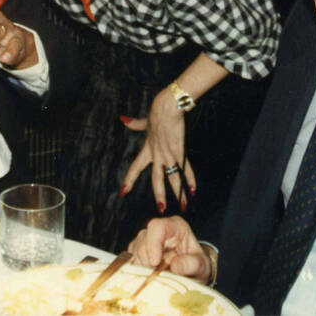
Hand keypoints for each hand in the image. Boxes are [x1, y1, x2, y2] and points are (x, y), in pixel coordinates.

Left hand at [120, 88, 196, 211]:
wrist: (167, 107)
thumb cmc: (157, 112)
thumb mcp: (144, 121)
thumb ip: (135, 124)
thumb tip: (122, 119)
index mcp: (148, 149)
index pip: (136, 167)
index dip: (129, 180)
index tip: (123, 191)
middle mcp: (157, 155)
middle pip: (157, 179)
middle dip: (159, 195)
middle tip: (161, 209)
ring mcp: (169, 154)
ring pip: (173, 178)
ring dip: (179, 194)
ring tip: (183, 206)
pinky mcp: (179, 151)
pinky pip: (186, 169)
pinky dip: (190, 179)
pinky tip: (194, 190)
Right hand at [128, 216, 209, 283]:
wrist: (193, 274)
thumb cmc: (198, 266)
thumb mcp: (202, 266)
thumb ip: (192, 264)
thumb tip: (175, 265)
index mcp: (176, 226)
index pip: (158, 226)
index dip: (153, 243)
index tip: (155, 262)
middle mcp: (160, 230)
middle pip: (143, 238)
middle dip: (146, 258)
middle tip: (155, 274)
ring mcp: (148, 239)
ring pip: (135, 248)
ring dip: (141, 265)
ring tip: (154, 276)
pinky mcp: (140, 251)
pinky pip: (131, 257)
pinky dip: (136, 268)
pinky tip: (146, 275)